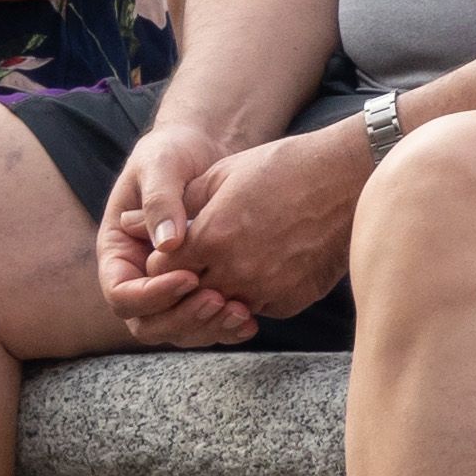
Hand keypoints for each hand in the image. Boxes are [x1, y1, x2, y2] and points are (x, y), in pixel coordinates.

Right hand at [94, 126, 255, 345]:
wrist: (203, 151)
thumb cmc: (172, 153)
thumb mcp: (160, 165)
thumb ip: (160, 200)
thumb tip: (167, 246)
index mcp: (118, 253)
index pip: (122, 295)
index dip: (151, 295)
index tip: (189, 277)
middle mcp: (139, 279)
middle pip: (149, 324)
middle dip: (182, 318)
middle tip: (218, 300)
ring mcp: (169, 289)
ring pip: (179, 330)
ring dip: (207, 328)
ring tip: (240, 311)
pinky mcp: (199, 292)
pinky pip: (205, 323)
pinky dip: (226, 327)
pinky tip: (250, 319)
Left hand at [127, 121, 362, 324]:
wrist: (348, 178)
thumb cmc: (284, 167)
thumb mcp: (222, 175)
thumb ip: (175, 206)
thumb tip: (127, 223)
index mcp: (212, 238)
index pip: (162, 272)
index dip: (163, 261)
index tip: (174, 249)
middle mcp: (236, 272)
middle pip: (190, 295)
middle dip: (189, 280)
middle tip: (202, 259)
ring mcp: (266, 290)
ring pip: (224, 307)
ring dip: (221, 290)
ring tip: (234, 261)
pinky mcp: (292, 301)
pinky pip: (259, 308)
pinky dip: (255, 295)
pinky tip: (266, 265)